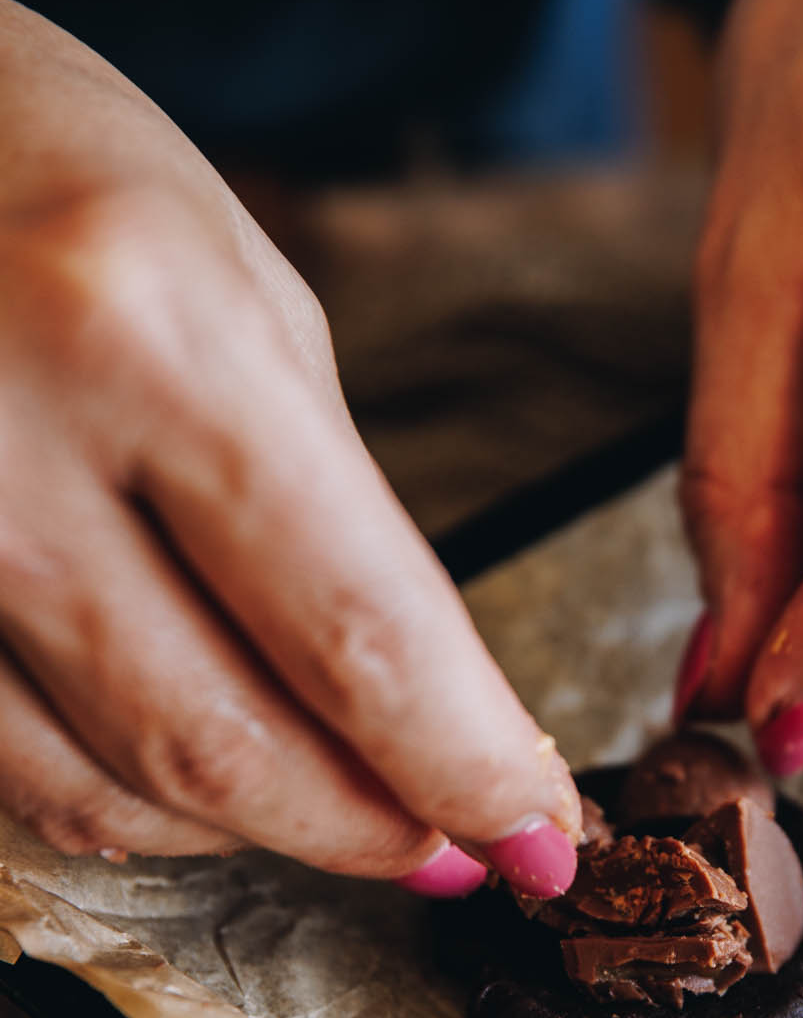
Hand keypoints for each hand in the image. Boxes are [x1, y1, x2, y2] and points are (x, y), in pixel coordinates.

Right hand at [0, 2, 579, 895]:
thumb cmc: (69, 176)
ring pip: (107, 790)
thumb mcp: (248, 295)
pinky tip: (194, 774)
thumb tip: (424, 710)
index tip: (535, 827)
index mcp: (151, 337)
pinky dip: (122, 800)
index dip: (465, 764)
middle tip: (450, 841)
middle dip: (367, 825)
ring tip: (333, 800)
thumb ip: (335, 511)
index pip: (356, 630)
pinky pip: (8, 771)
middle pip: (224, 744)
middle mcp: (5, 450)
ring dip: (251, 827)